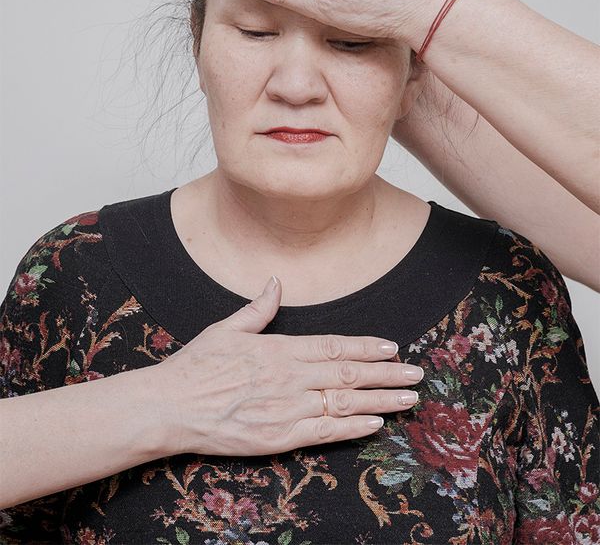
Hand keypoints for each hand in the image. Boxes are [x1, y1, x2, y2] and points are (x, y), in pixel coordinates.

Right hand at [153, 275, 422, 456]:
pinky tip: (375, 424)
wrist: (170, 407)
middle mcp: (290, 378)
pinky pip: (325, 432)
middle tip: (416, 374)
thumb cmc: (197, 366)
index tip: (392, 348)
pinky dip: (353, 428)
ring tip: (408, 399)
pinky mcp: (279, 438)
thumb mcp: (226, 327)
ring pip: (344, 403)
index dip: (366, 347)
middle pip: (348, 374)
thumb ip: (258, 308)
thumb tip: (276, 282)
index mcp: (280, 349)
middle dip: (386, 374)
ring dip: (381, 401)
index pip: (334, 346)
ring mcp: (287, 409)